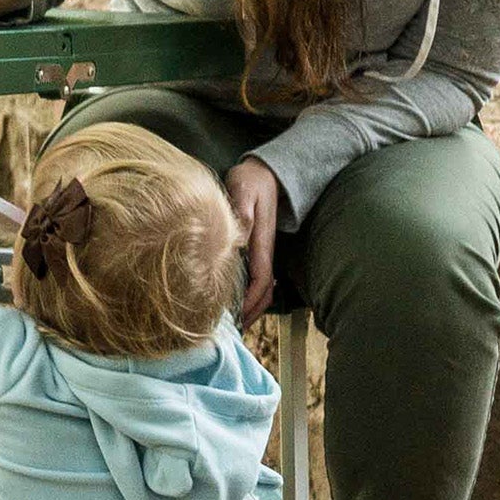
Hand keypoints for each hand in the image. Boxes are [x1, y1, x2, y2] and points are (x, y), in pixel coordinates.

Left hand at [225, 158, 279, 324]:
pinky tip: (234, 298)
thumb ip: (242, 211)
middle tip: (235, 329)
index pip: (261, 280)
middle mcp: (264, 250)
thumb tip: (239, 233)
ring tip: (234, 320)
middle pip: (265, 290)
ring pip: (262, 286)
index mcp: (261, 242)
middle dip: (253, 311)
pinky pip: (256, 276)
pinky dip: (248, 292)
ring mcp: (262, 250)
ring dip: (251, 304)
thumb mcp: (244, 191)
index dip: (252, 301)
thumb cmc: (251, 180)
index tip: (239, 317)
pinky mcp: (256, 247)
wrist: (265, 171)